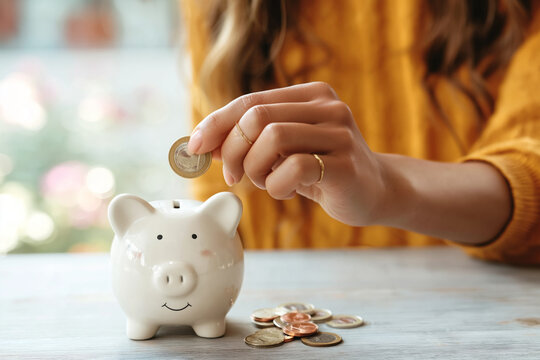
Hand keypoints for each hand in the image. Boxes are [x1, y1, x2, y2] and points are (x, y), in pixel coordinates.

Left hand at [188, 82, 387, 225]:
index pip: (250, 101)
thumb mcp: (282, 151)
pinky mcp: (345, 163)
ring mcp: (339, 133)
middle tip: (234, 176)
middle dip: (232, 150)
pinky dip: (276, 186)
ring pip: (272, 138)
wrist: (375, 191)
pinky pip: (292, 169)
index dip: (216, 123)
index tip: (193, 147)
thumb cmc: (322, 170)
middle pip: (256, 117)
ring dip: (255, 169)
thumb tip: (198, 144)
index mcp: (310, 95)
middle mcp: (327, 106)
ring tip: (266, 182)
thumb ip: (248, 142)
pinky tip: (285, 191)